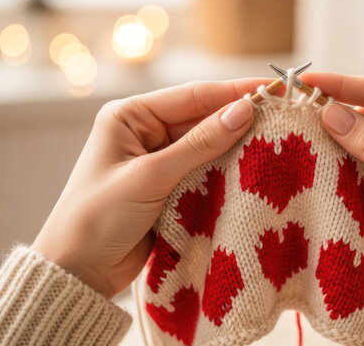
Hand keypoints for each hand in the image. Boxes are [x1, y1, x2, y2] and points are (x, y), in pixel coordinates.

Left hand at [32, 79, 265, 297]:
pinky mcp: (170, 188)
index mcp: (130, 116)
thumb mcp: (150, 176)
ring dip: (237, 147)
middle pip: (203, 119)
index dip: (235, 93)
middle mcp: (146, 132)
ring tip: (279, 142)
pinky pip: (206, 172)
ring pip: (208, 147)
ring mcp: (159, 161)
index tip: (275, 90)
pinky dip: (228, 172)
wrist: (77, 272)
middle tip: (285, 118)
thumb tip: (244, 110)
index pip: (193, 96)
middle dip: (240, 120)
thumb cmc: (97, 217)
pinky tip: (255, 169)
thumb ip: (199, 144)